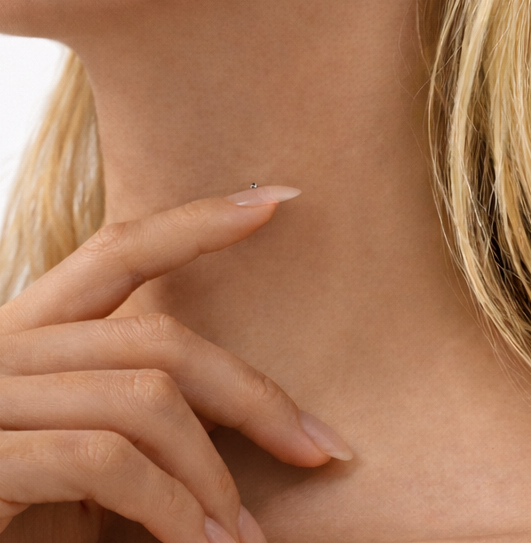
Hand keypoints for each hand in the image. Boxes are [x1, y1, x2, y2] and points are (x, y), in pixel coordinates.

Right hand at [0, 187, 351, 542]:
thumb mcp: (86, 459)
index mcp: (28, 335)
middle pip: (159, 336)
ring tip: (245, 538)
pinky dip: (170, 509)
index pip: (119, 249)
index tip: (280, 199)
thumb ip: (141, 415)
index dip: (198, 220)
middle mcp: (2, 350)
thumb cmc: (22, 523)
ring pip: (145, 398)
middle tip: (323, 450)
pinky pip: (105, 461)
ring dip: (211, 477)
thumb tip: (257, 408)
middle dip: (253, 397)